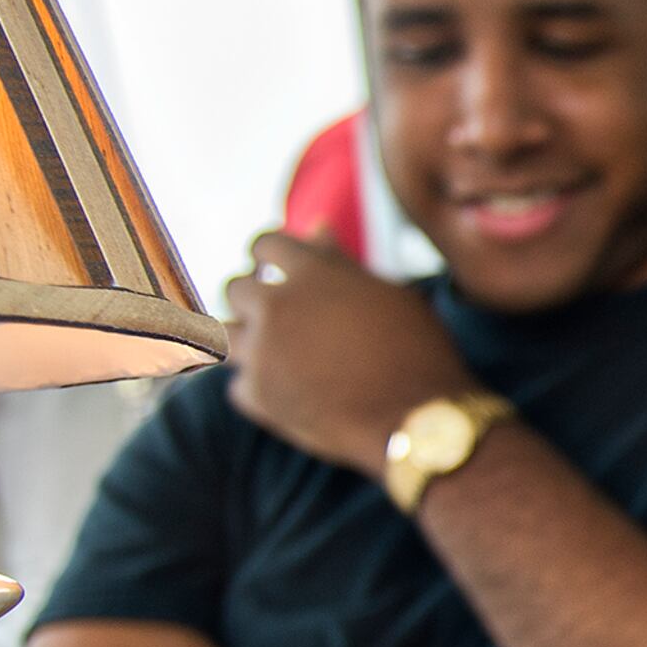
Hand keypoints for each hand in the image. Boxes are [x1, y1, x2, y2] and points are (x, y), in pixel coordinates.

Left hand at [223, 231, 479, 474]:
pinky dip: (258, 385)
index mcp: (312, 274)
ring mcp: (262, 354)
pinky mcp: (258, 396)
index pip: (266, 245)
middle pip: (235, 289)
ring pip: (225, 334)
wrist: (421, 421)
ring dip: (247, 339)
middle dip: (253, 298)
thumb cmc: (418, 352)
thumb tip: (315, 225)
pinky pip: (238, 384)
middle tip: (280, 314)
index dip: (269, 255)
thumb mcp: (390, 295)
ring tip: (278, 352)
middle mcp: (277, 307)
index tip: (275, 268)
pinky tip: (287, 390)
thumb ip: (342, 261)